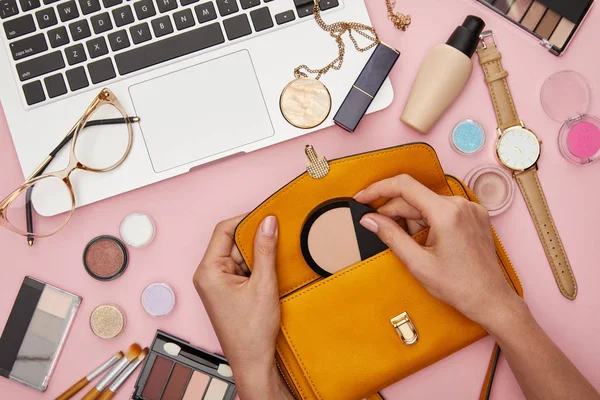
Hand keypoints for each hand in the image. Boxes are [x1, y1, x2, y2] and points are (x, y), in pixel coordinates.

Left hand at [193, 215, 293, 399]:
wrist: (253, 362)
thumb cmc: (251, 332)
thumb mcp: (263, 285)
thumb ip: (265, 250)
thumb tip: (268, 222)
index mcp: (208, 271)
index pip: (224, 231)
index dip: (246, 219)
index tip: (267, 215)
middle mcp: (209, 275)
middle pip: (232, 242)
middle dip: (255, 238)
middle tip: (278, 233)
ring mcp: (218, 283)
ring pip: (240, 255)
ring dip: (259, 253)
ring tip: (278, 255)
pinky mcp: (228, 291)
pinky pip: (243, 268)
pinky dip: (258, 266)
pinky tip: (273, 269)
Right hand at [354, 175, 524, 331]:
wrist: (491, 300)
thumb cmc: (459, 286)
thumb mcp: (417, 263)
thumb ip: (391, 236)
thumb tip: (369, 220)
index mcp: (447, 213)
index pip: (404, 186)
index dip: (378, 189)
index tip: (361, 198)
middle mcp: (460, 205)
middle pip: (414, 198)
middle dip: (393, 213)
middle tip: (377, 229)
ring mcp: (470, 209)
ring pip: (427, 205)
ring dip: (412, 221)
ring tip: (414, 248)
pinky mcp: (474, 216)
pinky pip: (441, 210)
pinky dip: (427, 221)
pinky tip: (426, 242)